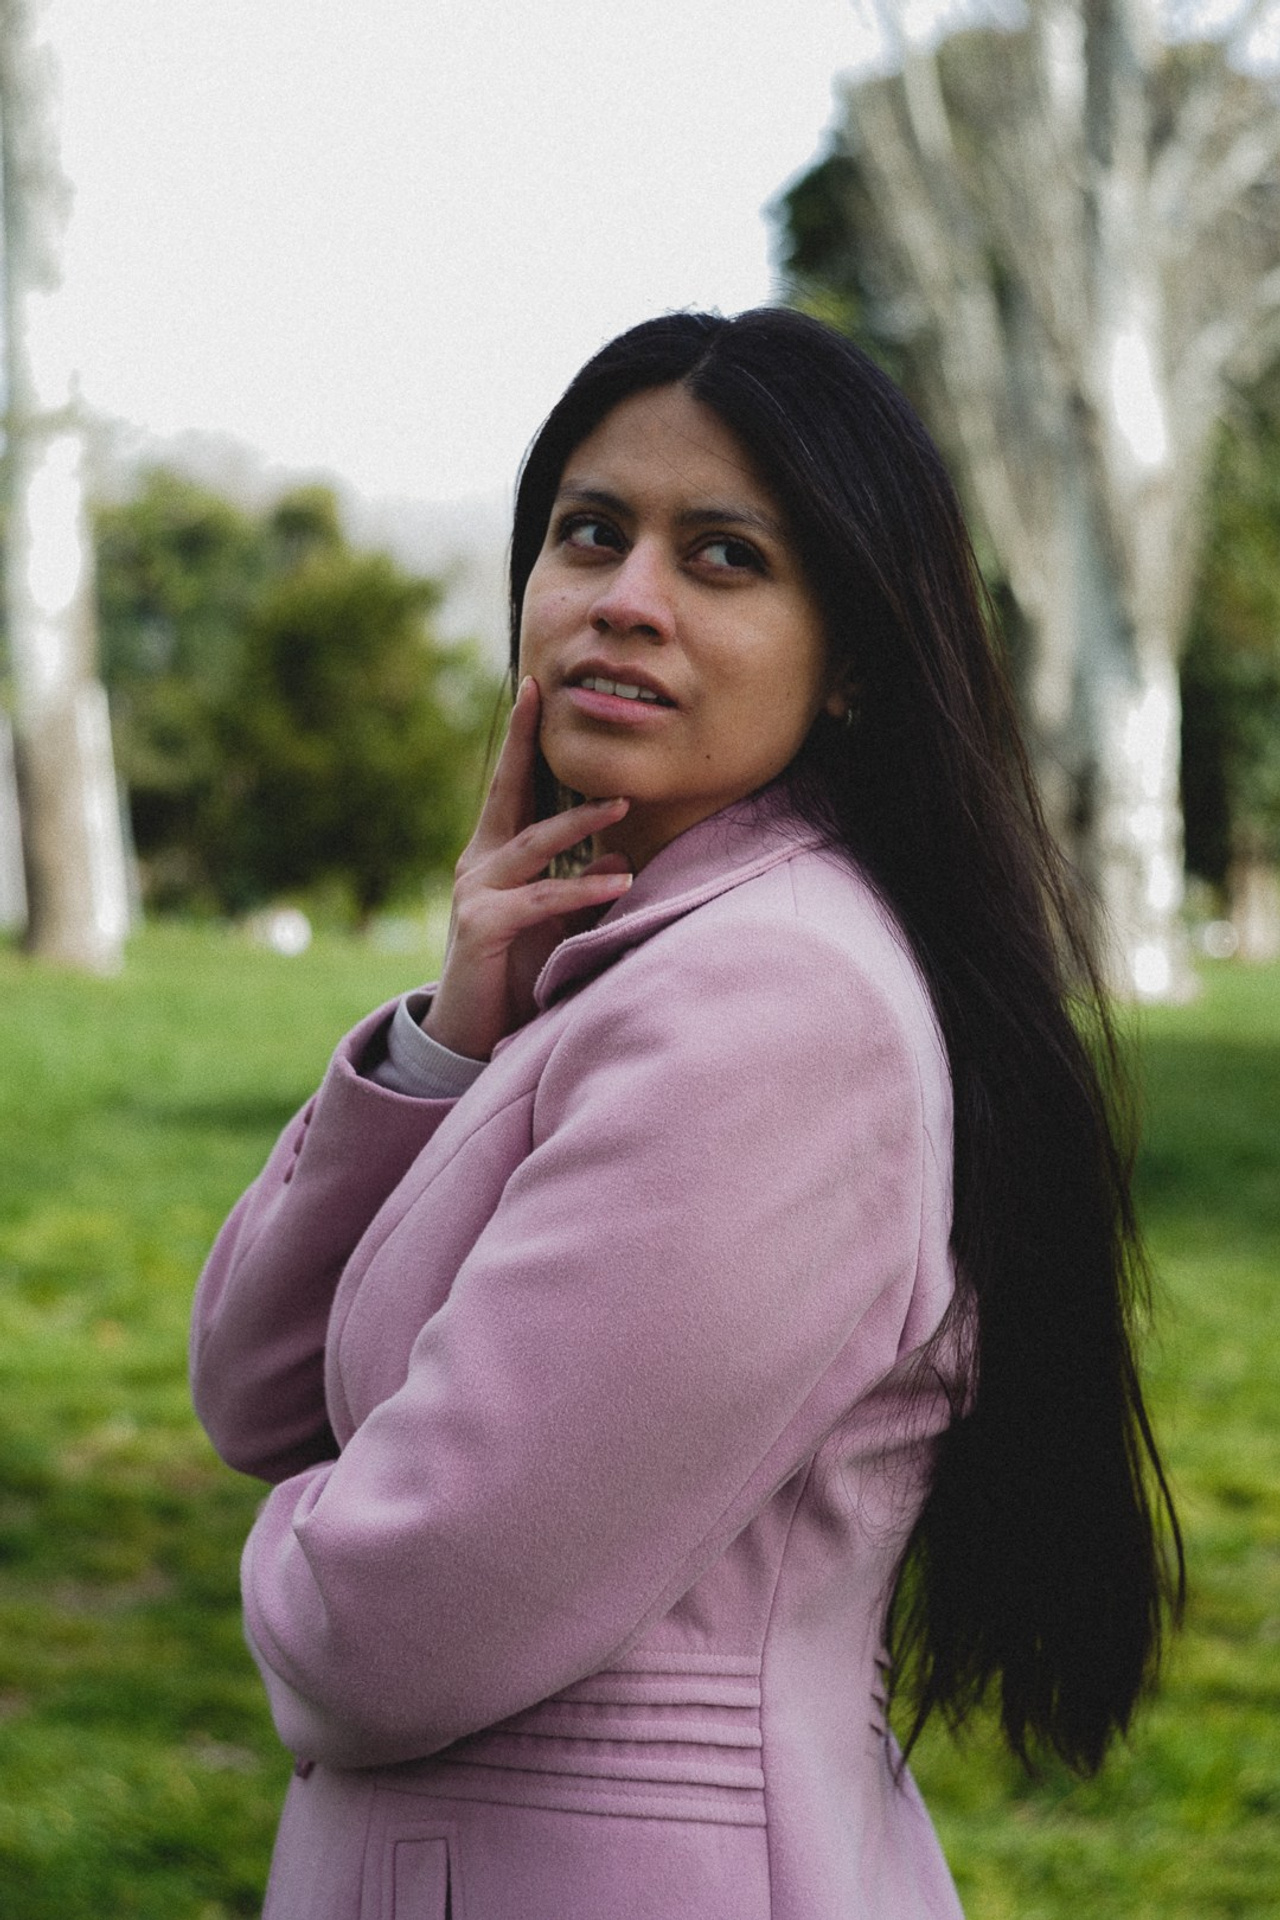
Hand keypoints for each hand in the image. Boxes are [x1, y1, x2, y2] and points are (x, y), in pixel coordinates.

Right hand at [421, 677, 632, 1060]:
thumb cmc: (514, 973)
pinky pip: (539, 899)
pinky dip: (581, 889)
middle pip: (508, 792)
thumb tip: (616, 856)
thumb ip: (574, 885)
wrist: (466, 1035)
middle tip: (554, 697)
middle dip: (530, 743)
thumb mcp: (548, 921)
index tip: (535, 688)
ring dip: (580, 822)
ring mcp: (476, 893)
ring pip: (532, 843)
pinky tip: (617, 878)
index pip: (510, 785)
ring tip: (622, 804)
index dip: (523, 738)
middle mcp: (478, 864)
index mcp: (493, 855)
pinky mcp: (482, 927)